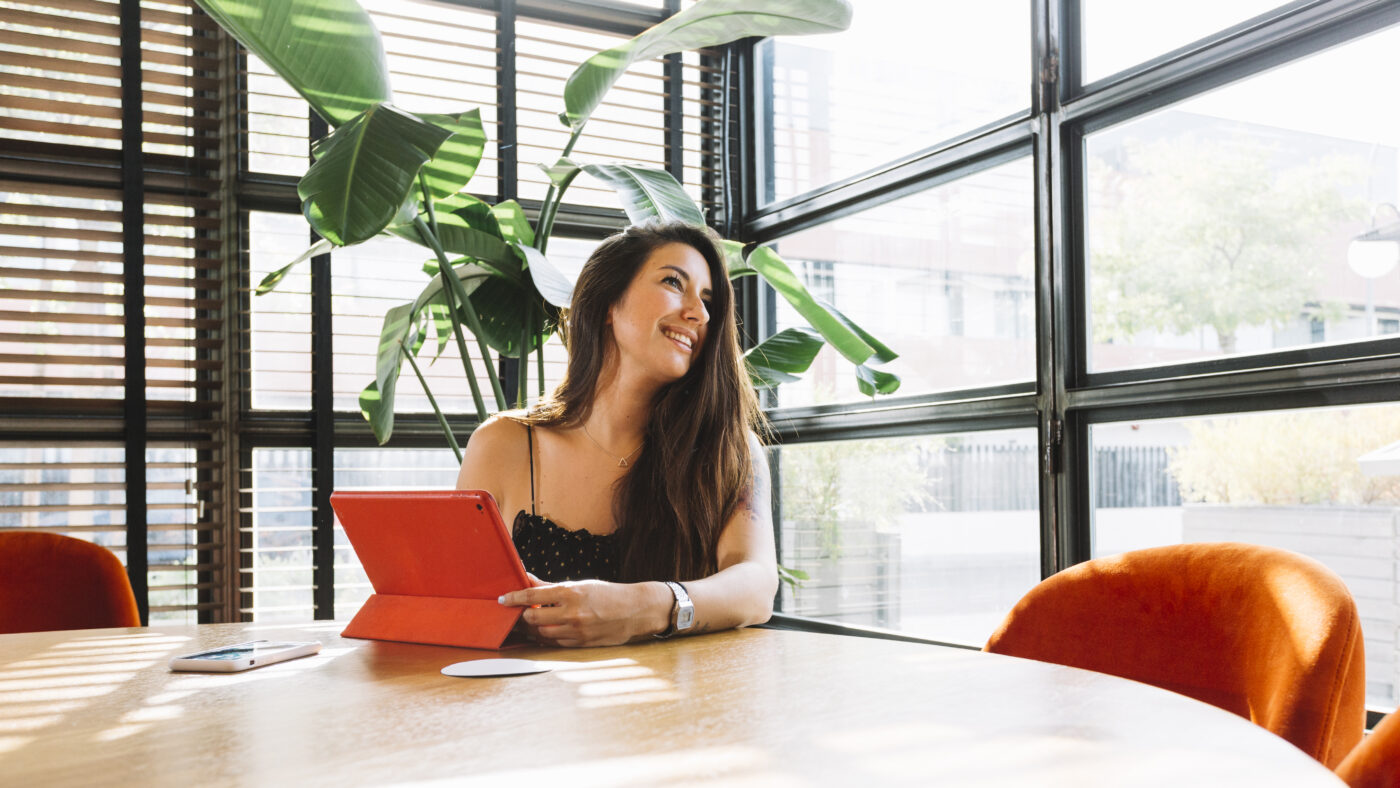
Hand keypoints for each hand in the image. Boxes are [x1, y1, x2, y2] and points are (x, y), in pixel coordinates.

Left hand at [498, 579, 664, 646]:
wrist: (635, 610)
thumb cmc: (607, 594)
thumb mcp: (579, 585)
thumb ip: (550, 585)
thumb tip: (527, 578)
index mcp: (570, 593)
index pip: (533, 595)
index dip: (514, 598)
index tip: (502, 600)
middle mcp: (572, 613)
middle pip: (533, 618)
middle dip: (521, 617)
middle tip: (515, 613)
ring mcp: (577, 631)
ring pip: (542, 633)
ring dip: (531, 629)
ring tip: (527, 622)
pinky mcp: (581, 643)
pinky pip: (555, 643)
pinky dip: (545, 637)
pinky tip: (542, 631)